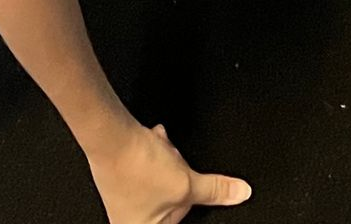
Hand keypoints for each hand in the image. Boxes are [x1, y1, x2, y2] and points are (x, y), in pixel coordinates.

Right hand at [90, 123, 249, 222]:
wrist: (112, 135)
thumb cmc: (136, 167)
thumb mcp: (187, 183)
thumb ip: (216, 190)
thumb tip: (238, 193)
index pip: (181, 219)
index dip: (188, 200)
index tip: (183, 186)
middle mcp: (130, 220)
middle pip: (173, 201)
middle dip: (179, 177)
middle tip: (174, 167)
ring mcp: (125, 199)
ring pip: (163, 180)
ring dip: (169, 161)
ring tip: (163, 153)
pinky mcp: (123, 177)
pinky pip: (150, 167)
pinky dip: (157, 153)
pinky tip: (156, 144)